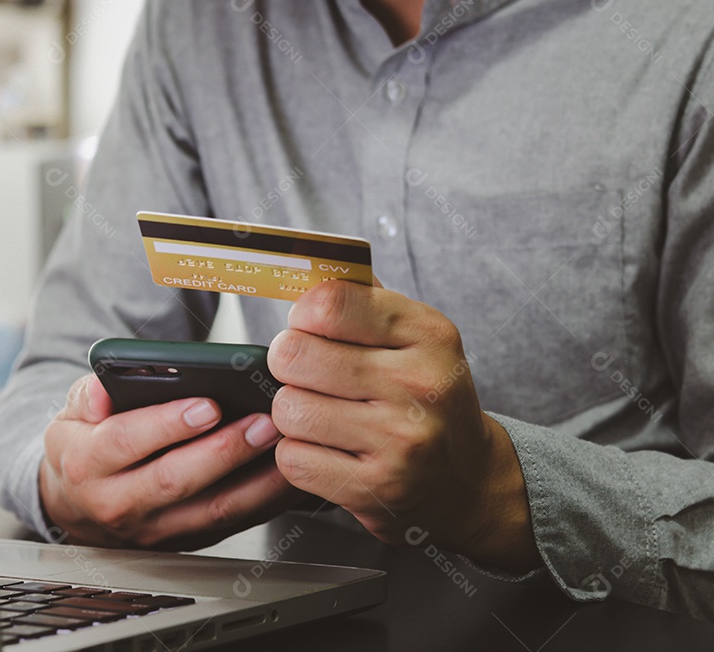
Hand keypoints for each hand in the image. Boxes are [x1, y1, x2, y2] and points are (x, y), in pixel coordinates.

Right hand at [39, 375, 307, 549]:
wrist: (75, 504)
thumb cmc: (83, 447)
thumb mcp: (70, 415)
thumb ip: (86, 396)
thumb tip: (102, 389)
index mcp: (87, 464)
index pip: (125, 442)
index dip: (167, 424)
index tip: (207, 404)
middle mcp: (119, 503)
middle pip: (175, 480)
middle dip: (223, 451)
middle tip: (261, 422)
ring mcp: (155, 528)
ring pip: (212, 510)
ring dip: (255, 480)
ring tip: (284, 445)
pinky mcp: (187, 539)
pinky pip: (233, 523)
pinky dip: (266, 500)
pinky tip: (289, 474)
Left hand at [267, 280, 539, 571]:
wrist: (469, 480)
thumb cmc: (428, 398)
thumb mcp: (416, 337)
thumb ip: (364, 301)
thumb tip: (307, 268)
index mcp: (428, 334)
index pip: (330, 304)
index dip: (303, 315)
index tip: (310, 327)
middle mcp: (419, 386)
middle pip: (295, 355)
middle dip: (290, 364)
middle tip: (309, 375)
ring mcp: (399, 441)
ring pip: (288, 409)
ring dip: (294, 414)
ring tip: (323, 415)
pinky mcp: (376, 489)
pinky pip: (293, 459)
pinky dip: (299, 455)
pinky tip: (329, 450)